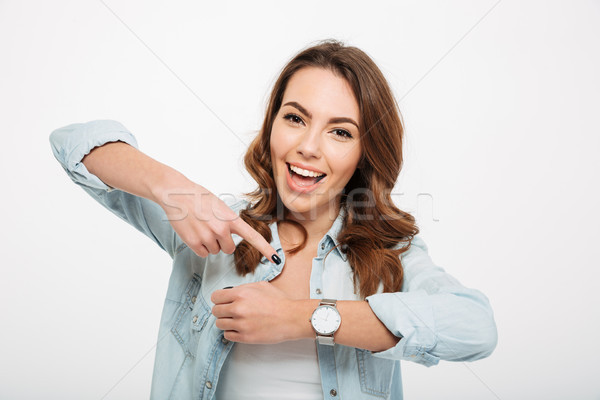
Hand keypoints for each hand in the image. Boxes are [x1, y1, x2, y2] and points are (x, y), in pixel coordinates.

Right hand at [154, 181, 278, 261]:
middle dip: (222, 242)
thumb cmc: (199, 198)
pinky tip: (194, 233)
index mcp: (231, 219)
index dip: (265, 249)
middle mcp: (222, 229)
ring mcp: (207, 237)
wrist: (177, 193)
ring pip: (215, 251)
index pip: (253, 237)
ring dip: (209, 243)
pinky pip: (203, 253)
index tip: (276, 259)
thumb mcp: (220, 206)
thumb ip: (229, 222)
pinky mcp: (194, 243)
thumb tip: (230, 235)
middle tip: (211, 228)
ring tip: (200, 227)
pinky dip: (199, 247)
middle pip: (229, 249)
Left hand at [211, 281, 297, 343]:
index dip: (219, 299)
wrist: (291, 317)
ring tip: (236, 320)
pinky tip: (240, 328)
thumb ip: (243, 288)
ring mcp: (241, 324)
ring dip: (226, 321)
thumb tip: (231, 292)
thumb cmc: (279, 301)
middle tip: (229, 311)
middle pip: (216, 311)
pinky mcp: (245, 337)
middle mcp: (238, 308)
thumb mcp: (260, 286)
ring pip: (219, 324)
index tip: (222, 301)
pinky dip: (231, 332)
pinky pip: (227, 335)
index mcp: (241, 294)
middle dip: (222, 310)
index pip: (215, 297)